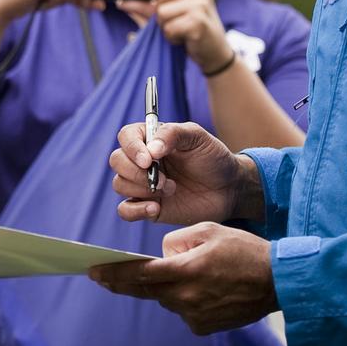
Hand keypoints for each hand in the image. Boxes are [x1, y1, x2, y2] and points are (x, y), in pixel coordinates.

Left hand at [90, 222, 276, 333]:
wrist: (279, 282)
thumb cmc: (245, 250)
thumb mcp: (209, 230)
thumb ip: (178, 241)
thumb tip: (162, 256)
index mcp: (185, 271)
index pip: (139, 274)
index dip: (113, 273)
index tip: (92, 271)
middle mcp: (186, 298)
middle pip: (145, 290)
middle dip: (122, 282)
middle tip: (100, 276)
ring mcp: (194, 316)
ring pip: (166, 298)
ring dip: (166, 286)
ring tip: (188, 271)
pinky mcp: (204, 327)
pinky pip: (184, 309)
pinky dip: (186, 297)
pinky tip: (206, 286)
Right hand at [109, 120, 247, 224]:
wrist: (229, 189)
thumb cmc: (213, 158)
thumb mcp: (198, 137)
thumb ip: (173, 134)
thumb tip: (151, 149)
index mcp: (151, 138)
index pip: (126, 136)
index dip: (132, 148)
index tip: (149, 160)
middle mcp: (143, 161)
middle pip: (117, 161)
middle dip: (136, 172)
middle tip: (164, 179)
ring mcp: (143, 184)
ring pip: (119, 184)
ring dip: (142, 189)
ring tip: (171, 190)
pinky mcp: (148, 207)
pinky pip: (125, 210)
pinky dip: (135, 211)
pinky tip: (155, 208)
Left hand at [121, 0, 231, 72]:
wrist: (215, 52)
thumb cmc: (191, 30)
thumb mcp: (170, 15)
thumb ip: (146, 7)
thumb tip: (121, 2)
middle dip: (159, 12)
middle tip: (175, 22)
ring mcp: (200, 4)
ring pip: (161, 13)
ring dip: (165, 27)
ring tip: (180, 30)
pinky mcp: (198, 21)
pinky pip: (169, 27)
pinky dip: (171, 37)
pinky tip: (184, 38)